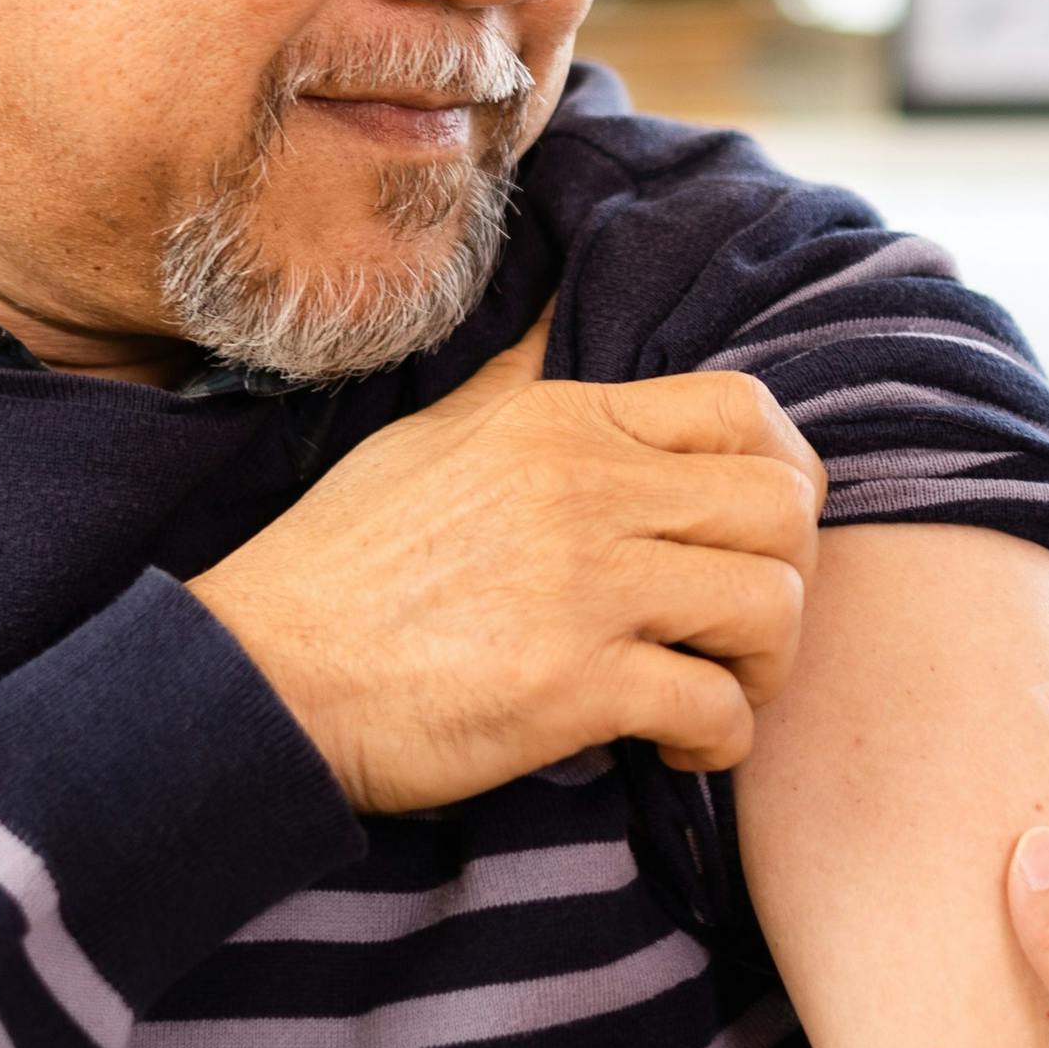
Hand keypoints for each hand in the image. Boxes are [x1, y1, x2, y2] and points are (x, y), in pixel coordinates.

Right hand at [191, 315, 825, 811]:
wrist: (259, 674)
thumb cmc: (341, 563)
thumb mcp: (430, 435)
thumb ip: (516, 379)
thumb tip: (564, 304)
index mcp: (559, 419)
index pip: (744, 409)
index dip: (785, 474)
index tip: (757, 536)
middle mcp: (585, 488)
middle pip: (782, 508)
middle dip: (790, 575)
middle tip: (744, 626)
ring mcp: (582, 585)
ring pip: (770, 605)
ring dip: (765, 664)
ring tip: (716, 686)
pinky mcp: (571, 685)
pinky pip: (717, 706)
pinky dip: (718, 739)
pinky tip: (674, 743)